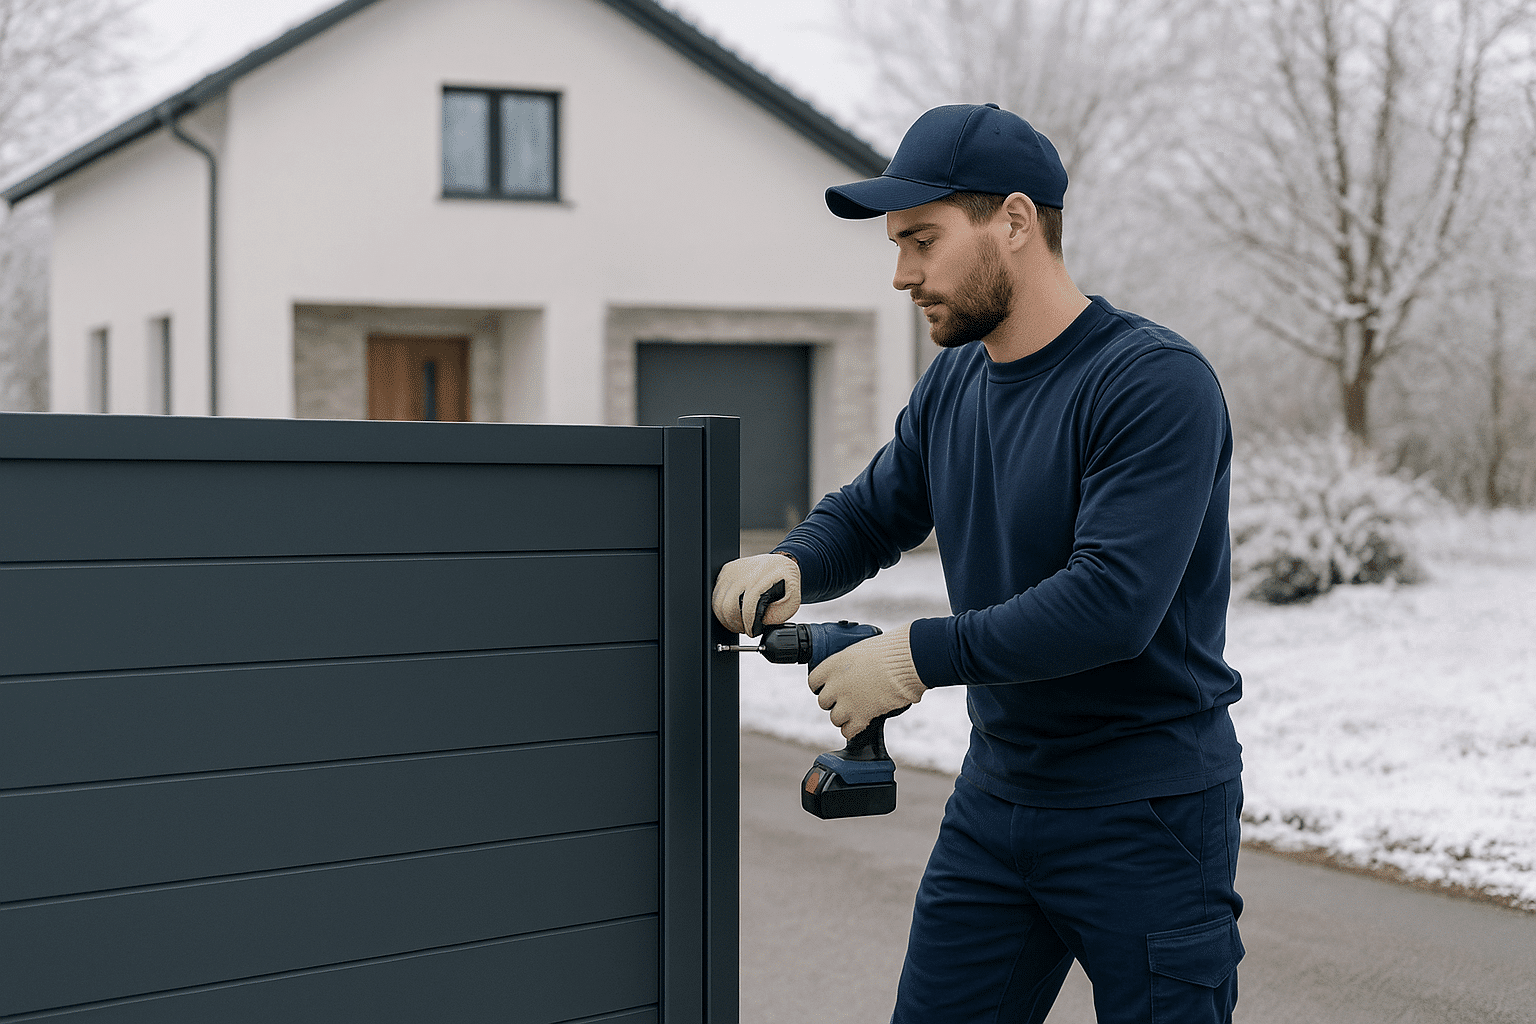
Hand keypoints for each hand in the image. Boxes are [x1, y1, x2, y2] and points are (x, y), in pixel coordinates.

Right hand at [711, 552, 800, 635]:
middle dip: (735, 624)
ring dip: (726, 618)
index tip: (751, 631)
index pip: (747, 606)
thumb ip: (779, 614)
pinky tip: (733, 610)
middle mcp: (744, 572)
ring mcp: (732, 571)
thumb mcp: (792, 600)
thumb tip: (761, 622)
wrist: (779, 563)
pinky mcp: (725, 571)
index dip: (748, 625)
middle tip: (744, 628)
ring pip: (718, 602)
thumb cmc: (785, 580)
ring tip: (738, 621)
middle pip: (727, 607)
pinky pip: (715, 595)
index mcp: (762, 578)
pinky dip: (721, 607)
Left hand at [809, 624, 926, 738]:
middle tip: (846, 699)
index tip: (829, 688)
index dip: (820, 687)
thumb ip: (850, 663)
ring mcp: (847, 702)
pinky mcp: (861, 716)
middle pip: (823, 702)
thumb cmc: (889, 651)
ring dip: (843, 717)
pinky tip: (860, 723)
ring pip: (834, 718)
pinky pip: (848, 731)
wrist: (905, 662)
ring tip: (855, 712)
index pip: (813, 681)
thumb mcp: (860, 650)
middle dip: (834, 702)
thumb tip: (854, 669)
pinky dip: (852, 730)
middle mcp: (835, 685)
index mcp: (833, 665)